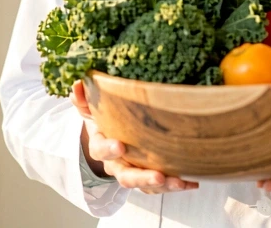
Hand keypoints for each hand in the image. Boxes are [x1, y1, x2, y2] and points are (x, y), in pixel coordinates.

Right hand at [71, 80, 198, 193]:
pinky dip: (177, 185)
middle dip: (142, 177)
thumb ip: (83, 98)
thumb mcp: (91, 107)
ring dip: (164, 186)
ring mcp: (133, 173)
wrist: (108, 138)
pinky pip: (161, 187)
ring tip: (180, 181)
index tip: (120, 145)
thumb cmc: (102, 119)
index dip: (108, 149)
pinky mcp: (148, 178)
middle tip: (158, 176)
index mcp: (100, 146)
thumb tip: (77, 84)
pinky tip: (193, 180)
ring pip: (146, 185)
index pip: (100, 149)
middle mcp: (117, 164)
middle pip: (126, 176)